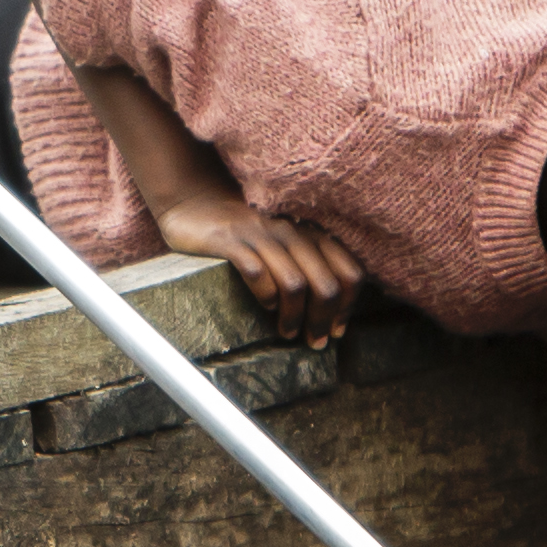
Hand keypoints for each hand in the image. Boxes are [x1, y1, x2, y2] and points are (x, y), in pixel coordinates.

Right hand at [157, 188, 361, 343]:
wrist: (196, 204)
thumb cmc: (247, 233)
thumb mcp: (285, 242)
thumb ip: (310, 263)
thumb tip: (333, 310)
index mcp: (311, 233)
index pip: (350, 272)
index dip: (348, 307)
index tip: (337, 331)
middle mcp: (292, 231)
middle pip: (326, 284)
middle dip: (323, 320)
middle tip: (314, 342)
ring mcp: (261, 235)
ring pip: (294, 284)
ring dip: (294, 317)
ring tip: (287, 332)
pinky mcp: (230, 241)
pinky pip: (257, 272)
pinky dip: (265, 295)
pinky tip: (265, 306)